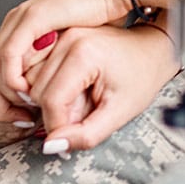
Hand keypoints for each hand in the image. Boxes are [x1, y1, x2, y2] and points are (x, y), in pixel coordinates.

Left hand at [0, 0, 127, 136]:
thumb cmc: (98, 24)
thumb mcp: (69, 59)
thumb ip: (50, 78)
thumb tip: (37, 106)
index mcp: (19, 36)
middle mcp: (15, 26)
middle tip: (15, 123)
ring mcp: (21, 19)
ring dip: (4, 95)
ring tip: (24, 113)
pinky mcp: (33, 17)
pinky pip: (9, 52)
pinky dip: (12, 76)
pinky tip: (26, 92)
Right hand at [23, 24, 177, 152]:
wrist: (152, 51)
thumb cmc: (141, 78)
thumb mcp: (120, 113)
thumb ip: (86, 134)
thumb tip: (51, 146)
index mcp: (83, 54)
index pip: (51, 100)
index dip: (57, 126)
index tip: (70, 137)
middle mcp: (67, 40)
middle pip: (37, 91)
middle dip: (55, 113)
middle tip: (84, 115)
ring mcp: (60, 37)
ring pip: (32, 82)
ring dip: (52, 100)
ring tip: (81, 100)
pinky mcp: (57, 39)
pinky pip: (37, 72)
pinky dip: (50, 88)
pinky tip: (73, 90)